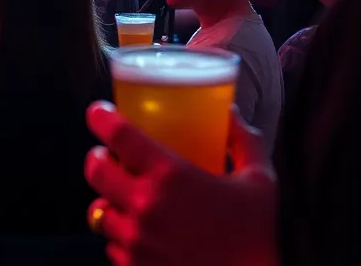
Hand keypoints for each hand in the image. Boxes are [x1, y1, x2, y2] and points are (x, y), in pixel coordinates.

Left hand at [84, 102, 277, 265]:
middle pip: (95, 170)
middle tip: (111, 157)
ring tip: (129, 200)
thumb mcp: (261, 181)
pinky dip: (122, 238)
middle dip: (99, 159)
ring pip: (99, 212)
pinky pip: (113, 247)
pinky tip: (143, 236)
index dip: (101, 118)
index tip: (99, 114)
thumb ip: (243, 142)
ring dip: (111, 201)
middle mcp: (146, 206)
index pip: (118, 135)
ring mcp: (138, 242)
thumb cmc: (264, 236)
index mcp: (171, 176)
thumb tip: (230, 114)